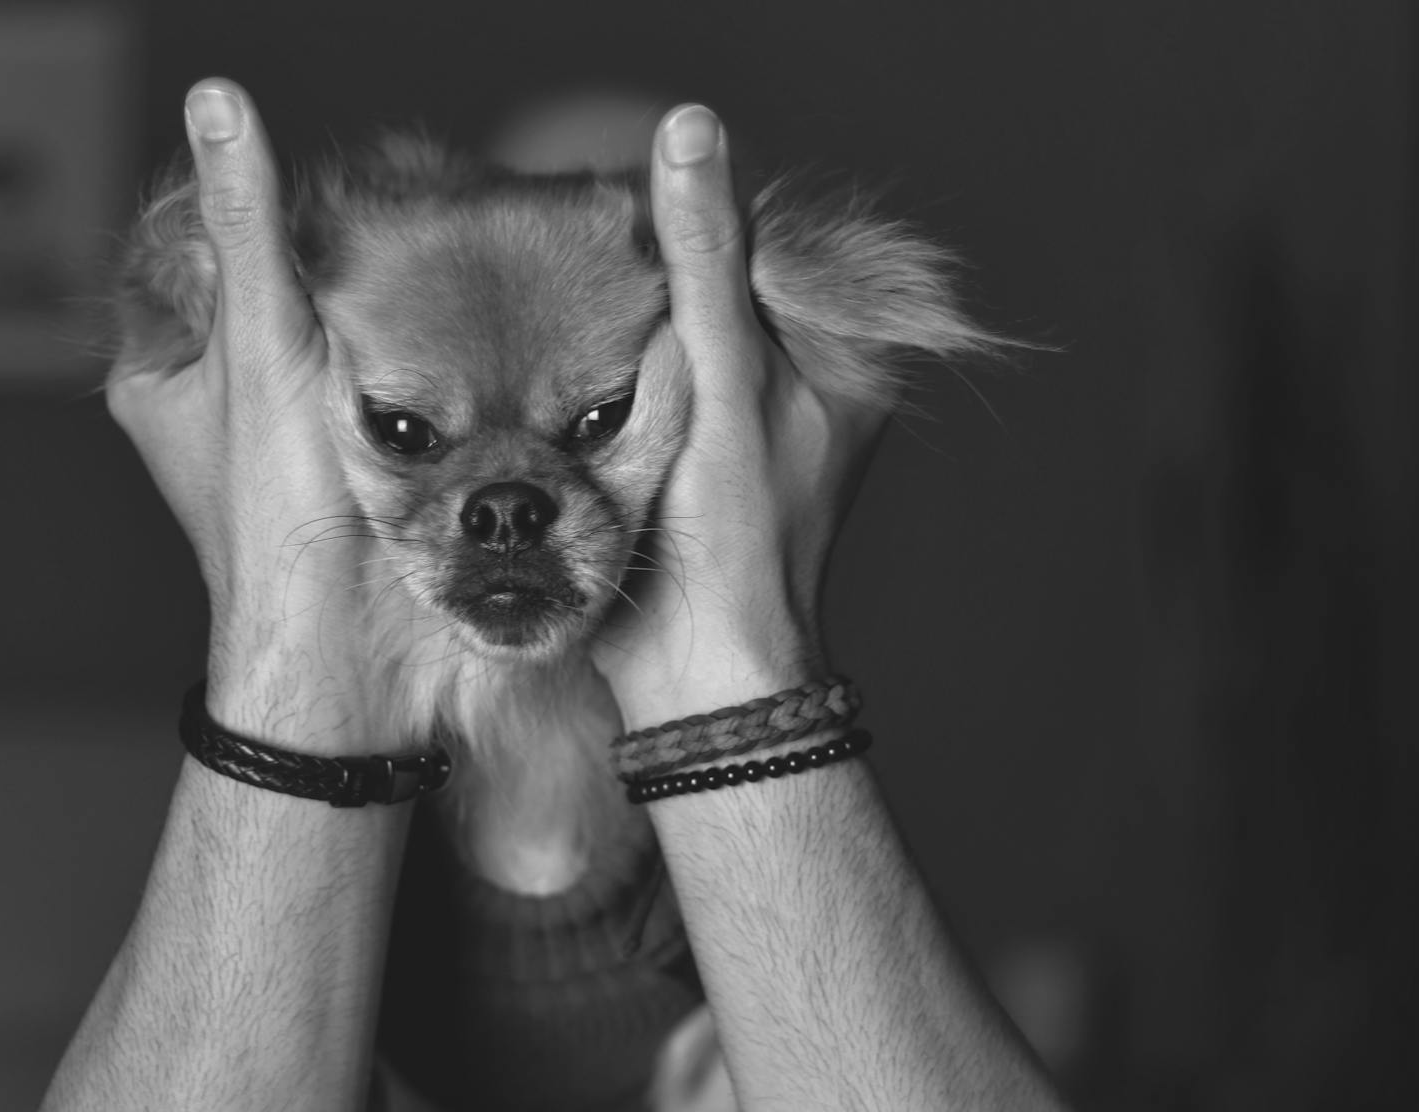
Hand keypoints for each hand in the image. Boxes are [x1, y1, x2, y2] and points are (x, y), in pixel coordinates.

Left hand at [107, 81, 375, 744]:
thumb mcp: (264, 345)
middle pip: (262, 286)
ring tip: (419, 275)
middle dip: (318, 254)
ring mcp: (283, 436)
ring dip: (369, 304)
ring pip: (321, 332)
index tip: (315, 194)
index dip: (249, 207)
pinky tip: (445, 335)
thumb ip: (250, 224)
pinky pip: (375, 379)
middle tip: (380, 229)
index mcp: (159, 375)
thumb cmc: (280, 517)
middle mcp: (213, 404)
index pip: (187, 243)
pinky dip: (406, 354)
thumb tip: (219, 105)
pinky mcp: (346, 461)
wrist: (352, 648)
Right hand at [595, 105, 888, 723]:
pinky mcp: (689, 458)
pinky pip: (648, 382)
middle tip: (591, 256)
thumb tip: (689, 135)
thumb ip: (706, 259)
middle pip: (725, 289)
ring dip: (628, 318)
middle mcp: (806, 389)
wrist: (700, 668)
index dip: (706, 220)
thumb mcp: (727, 375)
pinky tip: (571, 360)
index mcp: (848, 363)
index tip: (632, 208)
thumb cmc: (740, 536)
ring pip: (681, 334)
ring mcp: (745, 427)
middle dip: (662, 272)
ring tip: (575, 303)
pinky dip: (611, 367)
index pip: (776, 248)